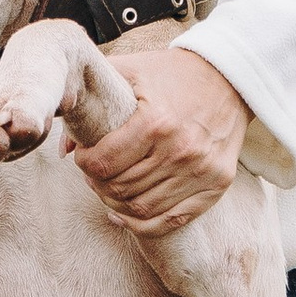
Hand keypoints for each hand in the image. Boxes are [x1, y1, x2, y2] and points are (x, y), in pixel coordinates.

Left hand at [71, 45, 249, 235]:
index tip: (85, 156)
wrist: (229, 77)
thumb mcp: (128, 71)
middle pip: (120, 189)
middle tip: (94, 173)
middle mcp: (180, 150)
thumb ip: (91, 100)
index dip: (85, 164)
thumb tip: (66, 149)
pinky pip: (171, 221)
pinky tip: (124, 213)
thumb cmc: (171, 73)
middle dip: (97, 184)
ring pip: (142, 209)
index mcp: (155, 121)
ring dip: (116, 203)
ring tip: (109, 187)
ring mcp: (202, 171)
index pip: (104, 164)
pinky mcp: (218, 184)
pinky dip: (142, 224)